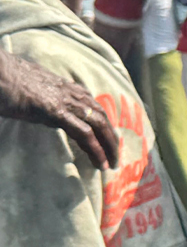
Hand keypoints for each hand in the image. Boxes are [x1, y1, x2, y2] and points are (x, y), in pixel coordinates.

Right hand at [0, 50, 118, 169]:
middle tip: (115, 157)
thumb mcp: (34, 92)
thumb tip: (46, 112)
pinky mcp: (58, 112)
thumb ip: (46, 102)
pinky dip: (96, 150)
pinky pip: (85, 134)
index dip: (103, 125)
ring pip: (100, 126)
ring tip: (112, 164)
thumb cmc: (8, 82)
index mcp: (68, 88)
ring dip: (108, 147)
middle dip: (111, 138)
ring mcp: (66, 102)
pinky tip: (100, 163)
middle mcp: (72, 93)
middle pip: (102, 117)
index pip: (94, 107)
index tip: (108, 140)